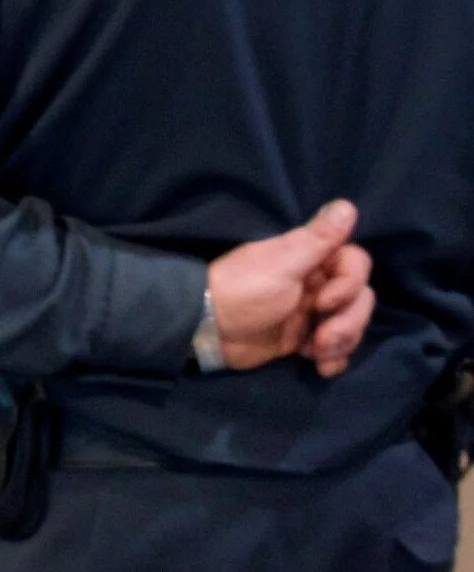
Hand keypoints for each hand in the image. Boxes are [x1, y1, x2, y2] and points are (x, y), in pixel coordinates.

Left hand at [207, 199, 368, 375]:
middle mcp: (316, 282)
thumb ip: (317, 238)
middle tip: (321, 338)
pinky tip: (319, 366)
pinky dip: (333, 359)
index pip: (357, 263)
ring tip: (314, 353)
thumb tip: (347, 204)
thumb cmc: (245, 290)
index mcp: (311, 258)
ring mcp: (312, 312)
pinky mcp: (304, 338)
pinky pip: (336, 349)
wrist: (210, 328)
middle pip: (360, 298)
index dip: (350, 285)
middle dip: (348, 322)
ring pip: (352, 324)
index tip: (324, 301)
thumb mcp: (282, 263)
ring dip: (341, 342)